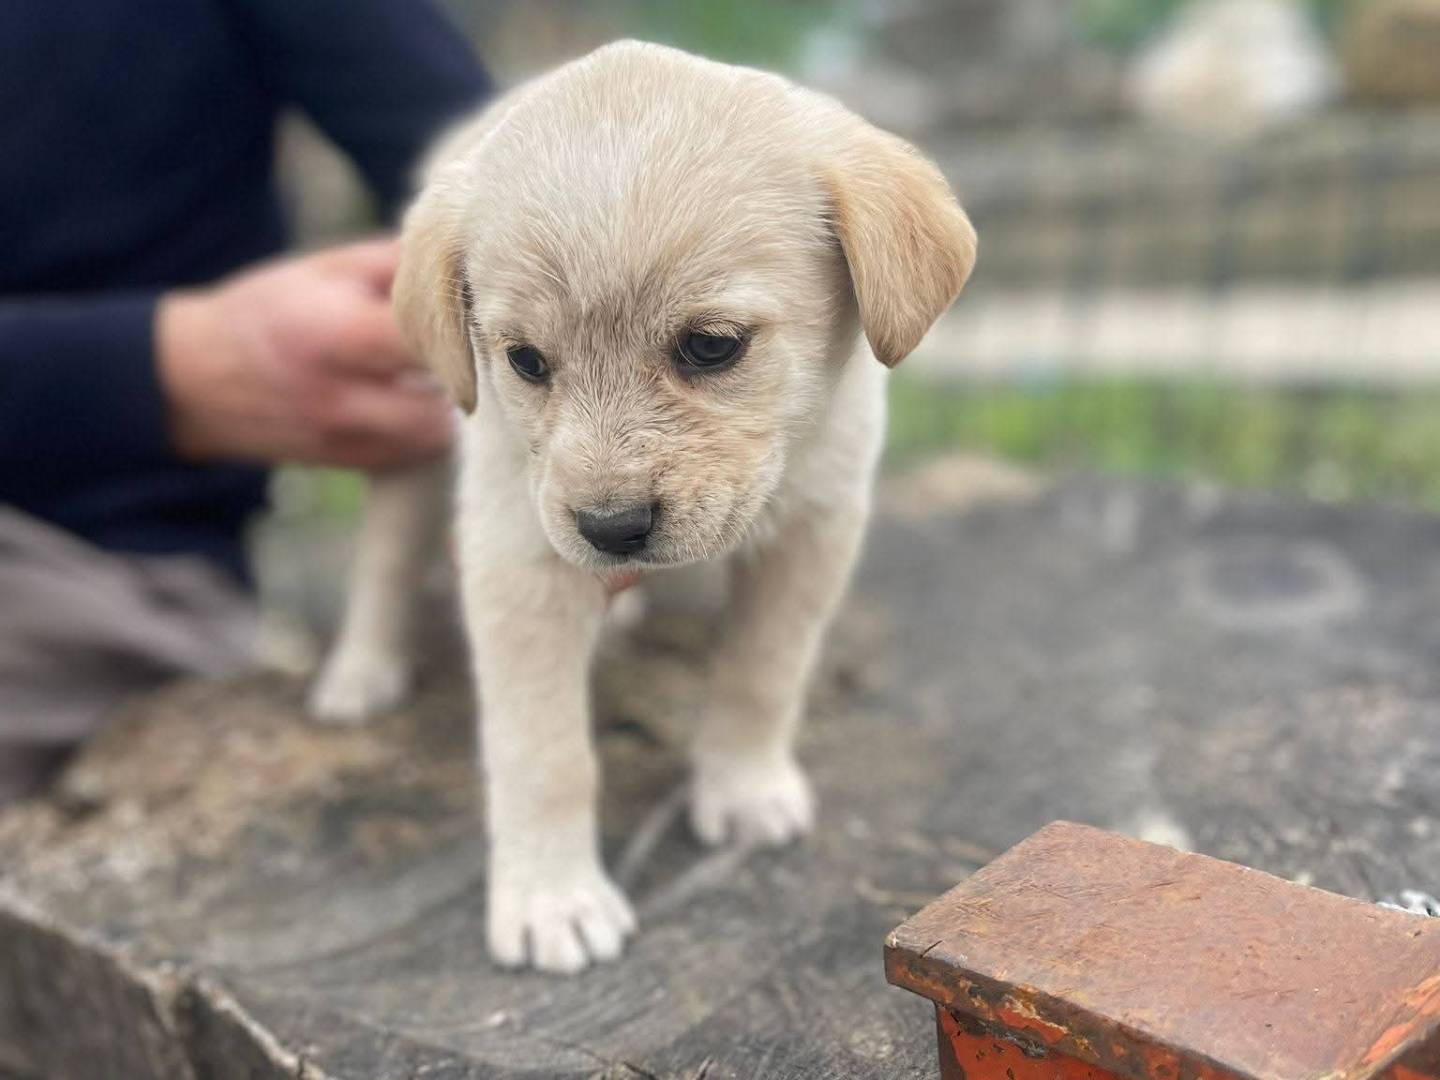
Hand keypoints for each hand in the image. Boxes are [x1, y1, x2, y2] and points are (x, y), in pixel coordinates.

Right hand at [157, 239, 453, 468]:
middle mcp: (339, 394)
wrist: (195, 379)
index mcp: (334, 331)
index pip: (429, 339)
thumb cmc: (272, 309)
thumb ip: (398, 263)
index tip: (478, 314)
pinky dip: (426, 433)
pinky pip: (413, 458)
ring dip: (448, 409)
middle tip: (467, 351)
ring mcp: (343, 438)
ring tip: (441, 377)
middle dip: (463, 375)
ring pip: (435, 437)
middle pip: (444, 400)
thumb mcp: (326, 268)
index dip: (465, 327)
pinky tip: (414, 402)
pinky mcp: (348, 463)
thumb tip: (468, 258)